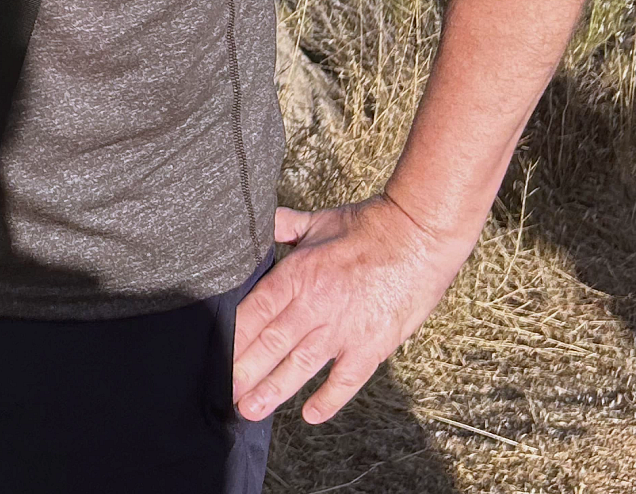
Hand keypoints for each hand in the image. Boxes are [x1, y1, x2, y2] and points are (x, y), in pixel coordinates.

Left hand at [231, 194, 475, 423]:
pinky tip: (310, 415)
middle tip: (228, 393)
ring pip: (301, 365)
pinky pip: (346, 379)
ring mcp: (344, 329)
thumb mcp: (316, 221)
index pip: (257, 311)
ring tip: (251, 409)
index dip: (236, 336)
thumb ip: (282, 226)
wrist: (417, 237)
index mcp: (298, 273)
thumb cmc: (366, 226)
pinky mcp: (372, 346)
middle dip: (246, 370)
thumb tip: (255, 222)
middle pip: (272, 342)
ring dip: (274, 389)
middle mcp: (316, 305)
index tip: (219, 354)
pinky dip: (328, 399)